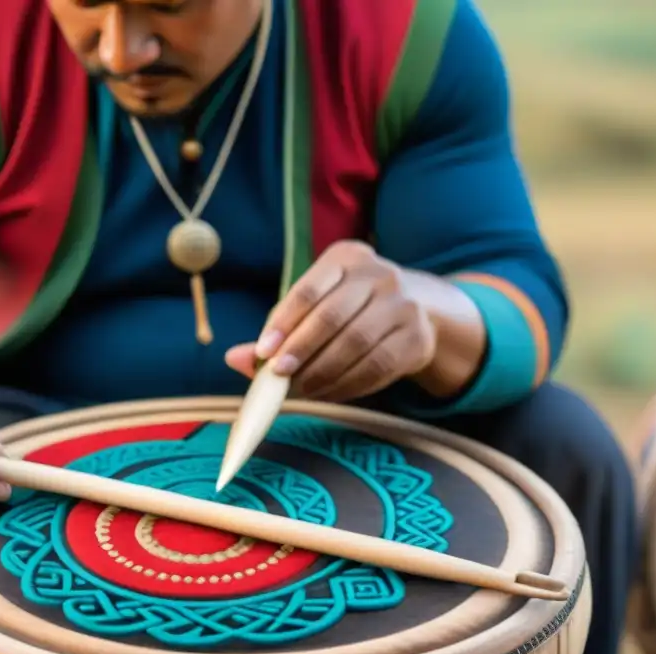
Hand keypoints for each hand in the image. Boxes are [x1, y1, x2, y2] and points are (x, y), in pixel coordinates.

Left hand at [226, 240, 436, 401]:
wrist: (421, 312)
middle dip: (301, 349)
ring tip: (301, 389)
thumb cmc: (353, 308)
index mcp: (347, 258)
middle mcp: (379, 275)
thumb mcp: (318, 307)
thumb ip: (278, 331)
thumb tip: (234, 358)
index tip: (264, 352)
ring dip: (323, 372)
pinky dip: (347, 384)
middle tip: (279, 375)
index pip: (309, 289)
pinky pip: (376, 366)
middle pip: (332, 316)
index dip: (284, 322)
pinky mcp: (416, 338)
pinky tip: (328, 392)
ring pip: (355, 343)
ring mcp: (403, 305)